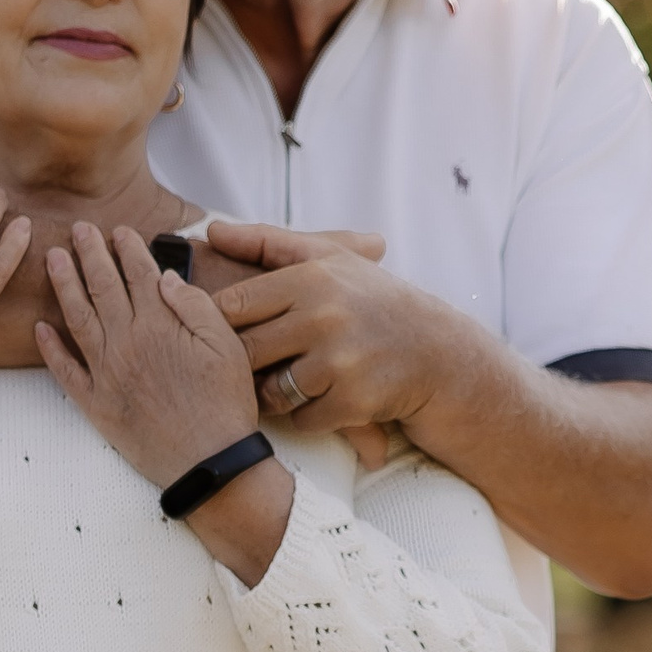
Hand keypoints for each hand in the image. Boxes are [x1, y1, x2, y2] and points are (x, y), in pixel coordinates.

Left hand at [36, 222, 261, 484]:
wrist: (210, 462)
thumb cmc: (225, 405)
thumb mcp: (227, 346)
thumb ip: (195, 306)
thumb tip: (166, 277)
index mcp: (160, 324)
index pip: (139, 273)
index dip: (127, 248)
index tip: (118, 231)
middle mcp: (127, 341)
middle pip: (102, 286)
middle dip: (89, 253)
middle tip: (79, 230)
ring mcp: (107, 371)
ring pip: (78, 317)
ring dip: (64, 285)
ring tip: (53, 259)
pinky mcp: (96, 403)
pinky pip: (65, 370)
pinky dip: (50, 349)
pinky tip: (39, 329)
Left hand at [202, 224, 457, 436]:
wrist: (439, 353)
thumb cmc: (374, 301)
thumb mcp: (328, 259)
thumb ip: (267, 243)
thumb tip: (212, 231)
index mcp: (310, 277)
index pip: (233, 306)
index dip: (220, 325)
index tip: (229, 333)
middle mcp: (323, 316)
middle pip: (246, 352)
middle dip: (247, 365)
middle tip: (258, 366)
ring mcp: (339, 362)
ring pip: (271, 392)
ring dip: (277, 395)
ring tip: (295, 382)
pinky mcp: (353, 401)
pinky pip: (302, 420)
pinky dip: (307, 417)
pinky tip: (325, 401)